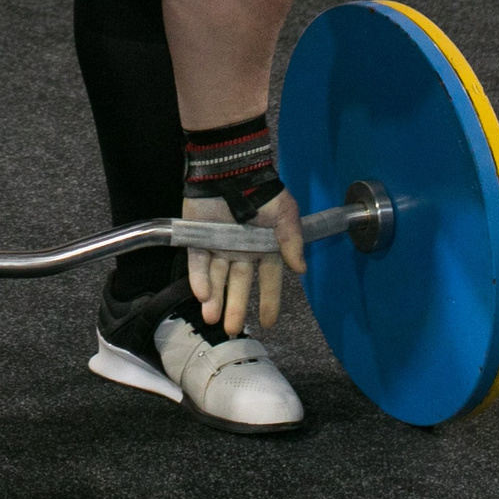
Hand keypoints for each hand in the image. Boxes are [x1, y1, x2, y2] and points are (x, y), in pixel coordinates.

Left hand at [184, 189, 305, 336]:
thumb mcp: (285, 214)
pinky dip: (199, 278)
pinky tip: (202, 295)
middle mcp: (241, 250)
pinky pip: (197, 262)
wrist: (230, 168)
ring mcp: (219, 245)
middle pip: (239, 285)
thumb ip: (292, 241)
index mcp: (264, 247)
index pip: (269, 280)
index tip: (268, 323)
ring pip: (217, 278)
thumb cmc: (262, 191)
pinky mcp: (198, 238)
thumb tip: (300, 269)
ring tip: (212, 318)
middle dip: (236, 307)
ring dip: (215, 299)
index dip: (269, 302)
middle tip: (232, 330)